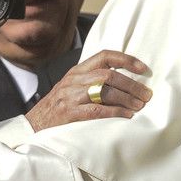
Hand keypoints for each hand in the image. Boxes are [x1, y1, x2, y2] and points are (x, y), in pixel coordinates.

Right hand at [26, 50, 151, 130]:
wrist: (33, 124)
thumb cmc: (57, 107)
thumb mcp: (72, 87)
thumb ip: (91, 81)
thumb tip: (124, 82)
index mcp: (77, 71)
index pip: (104, 56)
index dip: (126, 60)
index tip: (143, 69)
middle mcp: (74, 80)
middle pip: (109, 75)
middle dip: (132, 85)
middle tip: (147, 95)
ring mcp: (71, 96)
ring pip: (105, 91)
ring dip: (127, 99)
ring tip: (139, 106)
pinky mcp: (70, 113)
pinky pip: (97, 110)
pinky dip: (116, 112)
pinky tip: (127, 116)